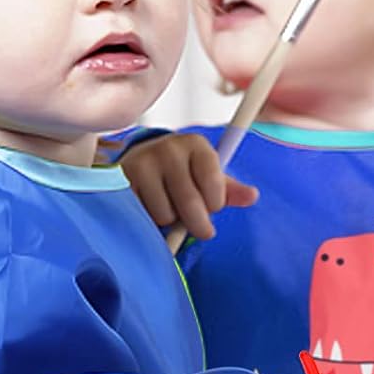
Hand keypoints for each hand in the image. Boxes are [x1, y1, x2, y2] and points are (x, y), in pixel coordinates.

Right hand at [120, 132, 257, 240]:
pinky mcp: (121, 180)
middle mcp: (169, 148)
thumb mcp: (210, 177)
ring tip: (168, 208)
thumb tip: (252, 196)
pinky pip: (141, 216)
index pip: (214, 184)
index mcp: (197, 145)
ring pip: (165, 213)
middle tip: (202, 229)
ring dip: (170, 221)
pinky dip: (149, 221)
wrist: (143, 161)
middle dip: (199, 224)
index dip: (215, 204)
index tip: (213, 206)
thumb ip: (231, 190)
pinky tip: (150, 209)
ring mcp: (143, 162)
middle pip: (191, 203)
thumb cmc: (184, 173)